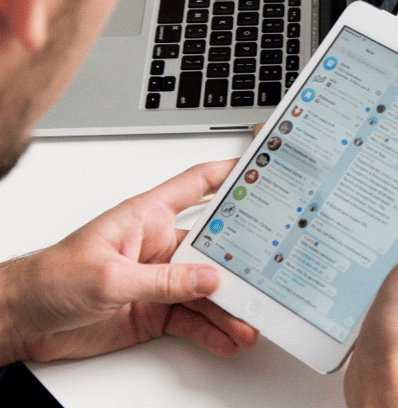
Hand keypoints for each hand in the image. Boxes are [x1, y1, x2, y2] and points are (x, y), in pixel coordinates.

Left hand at [0, 162, 258, 363]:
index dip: (228, 173)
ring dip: (227, 307)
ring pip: (205, 290)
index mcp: (147, 216)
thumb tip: (206, 278)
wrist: (24, 319)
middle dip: (239, 262)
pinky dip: (211, 331)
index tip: (259, 169)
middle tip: (264, 275)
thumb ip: (162, 280)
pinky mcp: (153, 311)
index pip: (196, 186)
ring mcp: (158, 280)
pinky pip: (191, 319)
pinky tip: (226, 337)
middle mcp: (158, 245)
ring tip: (247, 321)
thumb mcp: (110, 276)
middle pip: (211, 247)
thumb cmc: (53, 276)